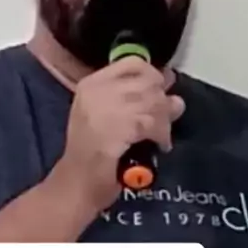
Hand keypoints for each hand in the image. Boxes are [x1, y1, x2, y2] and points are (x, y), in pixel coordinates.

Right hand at [58, 56, 184, 212]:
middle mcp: (97, 91)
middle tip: (162, 122)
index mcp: (92, 84)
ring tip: (161, 136)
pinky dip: (161, 134)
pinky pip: (152, 122)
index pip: (133, 63)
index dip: (154, 75)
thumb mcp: (108, 116)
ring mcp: (104, 109)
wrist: (75, 184)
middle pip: (148, 81)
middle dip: (162, 102)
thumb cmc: (93, 154)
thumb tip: (171, 84)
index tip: (161, 92)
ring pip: (153, 102)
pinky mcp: (116, 129)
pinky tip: (159, 145)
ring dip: (164, 121)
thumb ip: (135, 99)